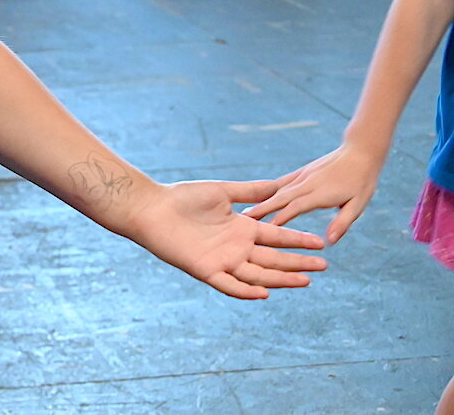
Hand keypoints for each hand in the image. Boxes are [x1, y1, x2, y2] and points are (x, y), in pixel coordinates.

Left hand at [126, 179, 326, 299]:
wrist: (153, 208)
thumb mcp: (223, 192)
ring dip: (281, 279)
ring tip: (304, 281)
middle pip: (273, 259)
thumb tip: (277, 185)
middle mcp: (236, 247)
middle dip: (298, 263)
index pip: (277, 237)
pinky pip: (229, 285)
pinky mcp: (205, 270)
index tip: (321, 243)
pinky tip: (264, 292)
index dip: (298, 241)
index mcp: (242, 228)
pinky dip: (245, 290)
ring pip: (258, 274)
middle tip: (324, 266)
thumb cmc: (184, 197)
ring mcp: (223, 260)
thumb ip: (250, 191)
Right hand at [240, 143, 385, 244]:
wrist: (360, 151)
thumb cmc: (362, 181)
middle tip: (244, 219)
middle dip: (262, 209)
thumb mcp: (358, 205)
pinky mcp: (302, 171)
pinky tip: (260, 195)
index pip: (295, 207)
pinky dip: (269, 189)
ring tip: (247, 211)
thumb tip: (329, 242)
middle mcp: (307, 183)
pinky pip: (282, 181)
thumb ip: (342, 223)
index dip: (280, 218)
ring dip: (262, 200)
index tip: (264, 230)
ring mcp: (303, 176)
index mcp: (321, 193)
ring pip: (277, 189)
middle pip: (280, 197)